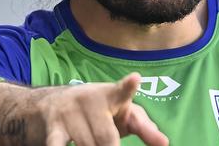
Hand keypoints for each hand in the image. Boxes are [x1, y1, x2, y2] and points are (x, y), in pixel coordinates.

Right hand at [41, 73, 168, 145]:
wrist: (55, 102)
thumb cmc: (102, 112)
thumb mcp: (124, 115)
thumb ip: (144, 128)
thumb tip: (165, 143)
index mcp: (112, 95)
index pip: (122, 90)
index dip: (128, 85)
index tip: (135, 78)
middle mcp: (90, 100)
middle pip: (106, 138)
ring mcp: (70, 112)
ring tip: (96, 145)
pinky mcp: (54, 126)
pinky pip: (57, 145)